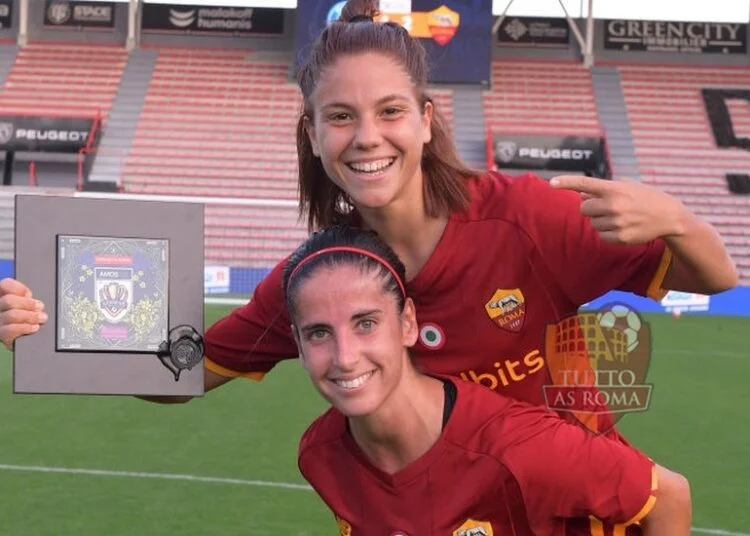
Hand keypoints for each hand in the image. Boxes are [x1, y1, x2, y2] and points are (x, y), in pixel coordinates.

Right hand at [0, 278, 46, 349]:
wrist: (17, 342)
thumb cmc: (21, 321)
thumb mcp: (24, 306)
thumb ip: (26, 300)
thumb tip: (36, 302)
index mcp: (1, 297)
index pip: (5, 285)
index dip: (20, 288)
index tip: (30, 294)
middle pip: (9, 300)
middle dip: (28, 304)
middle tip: (40, 308)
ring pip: (12, 315)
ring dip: (31, 316)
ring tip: (41, 318)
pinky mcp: (0, 334)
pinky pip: (11, 330)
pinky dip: (26, 327)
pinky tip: (34, 327)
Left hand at [549, 175, 686, 244]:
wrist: (670, 216)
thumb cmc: (646, 198)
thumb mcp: (627, 187)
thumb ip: (602, 190)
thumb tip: (580, 195)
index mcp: (614, 189)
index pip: (585, 184)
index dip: (566, 182)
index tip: (551, 182)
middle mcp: (613, 205)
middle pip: (583, 208)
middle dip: (591, 208)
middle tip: (608, 206)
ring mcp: (616, 222)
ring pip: (592, 223)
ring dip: (600, 220)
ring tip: (620, 216)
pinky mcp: (619, 238)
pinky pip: (600, 236)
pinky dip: (607, 232)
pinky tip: (623, 227)